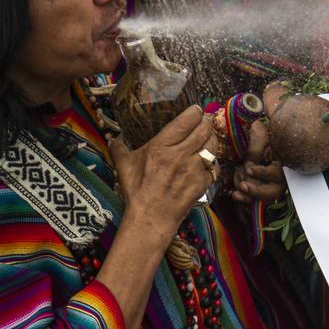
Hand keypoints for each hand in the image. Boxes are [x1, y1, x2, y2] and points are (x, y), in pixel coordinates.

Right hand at [109, 106, 215, 235]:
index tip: (196, 110)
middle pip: (204, 129)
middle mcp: (180, 155)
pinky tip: (208, 159)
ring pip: (212, 145)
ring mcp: (194, 169)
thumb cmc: (137, 192)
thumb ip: (119, 147)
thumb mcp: (124, 166)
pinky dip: (212, 161)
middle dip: (207, 122)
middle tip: (205, 120)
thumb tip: (114, 136)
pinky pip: (214, 165)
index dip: (195, 112)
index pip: (186, 121)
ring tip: (208, 135)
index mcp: (161, 147)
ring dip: (212, 138)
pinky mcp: (203, 182)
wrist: (151, 218)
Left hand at [230, 117, 285, 203]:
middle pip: (275, 189)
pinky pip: (257, 199)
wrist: (241, 130)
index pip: (279, 171)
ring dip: (251, 194)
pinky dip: (246, 199)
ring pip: (266, 196)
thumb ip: (255, 145)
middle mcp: (278, 171)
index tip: (249, 168)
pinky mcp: (260, 185)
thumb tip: (250, 164)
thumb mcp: (255, 132)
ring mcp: (269, 180)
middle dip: (258, 190)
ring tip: (238, 188)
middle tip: (243, 184)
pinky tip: (235, 194)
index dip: (264, 173)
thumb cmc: (251, 129)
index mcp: (281, 156)